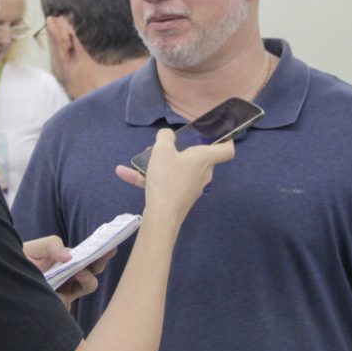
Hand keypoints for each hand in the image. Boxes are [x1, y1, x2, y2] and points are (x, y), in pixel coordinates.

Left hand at [23, 237, 115, 309]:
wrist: (4, 283)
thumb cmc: (19, 262)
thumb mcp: (34, 248)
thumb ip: (52, 244)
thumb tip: (70, 256)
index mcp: (66, 260)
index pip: (88, 254)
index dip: (101, 250)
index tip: (111, 245)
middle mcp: (70, 275)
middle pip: (94, 269)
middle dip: (101, 261)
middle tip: (104, 254)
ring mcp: (67, 290)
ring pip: (89, 285)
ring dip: (89, 278)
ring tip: (80, 272)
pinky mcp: (60, 305)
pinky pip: (72, 301)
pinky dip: (71, 292)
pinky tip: (65, 286)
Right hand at [116, 129, 234, 224]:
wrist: (162, 216)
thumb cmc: (167, 178)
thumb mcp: (162, 150)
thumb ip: (164, 137)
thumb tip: (167, 135)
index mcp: (204, 159)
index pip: (226, 150)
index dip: (226, 140)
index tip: (220, 134)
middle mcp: (202, 173)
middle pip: (197, 158)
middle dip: (179, 150)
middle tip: (164, 145)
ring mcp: (191, 187)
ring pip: (177, 170)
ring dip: (159, 163)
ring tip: (140, 159)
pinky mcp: (179, 197)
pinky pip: (165, 182)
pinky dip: (148, 177)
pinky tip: (124, 173)